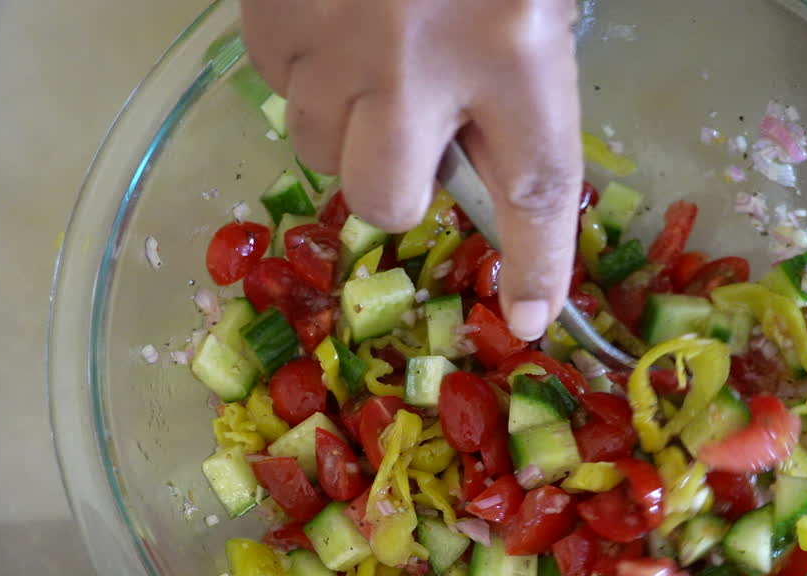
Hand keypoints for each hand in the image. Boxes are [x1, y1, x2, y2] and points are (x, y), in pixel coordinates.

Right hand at [239, 0, 582, 340]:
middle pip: (390, 201)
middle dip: (400, 187)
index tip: (530, 315)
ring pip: (318, 148)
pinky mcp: (271, 12)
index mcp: (513, 45)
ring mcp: (333, 40)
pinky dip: (302, 66)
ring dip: (346, 122)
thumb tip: (481, 160)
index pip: (534, 189)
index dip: (535, 264)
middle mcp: (416, 60)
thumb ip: (518, 72)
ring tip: (371, 51)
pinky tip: (333, 20)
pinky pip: (276, 84)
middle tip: (413, 133)